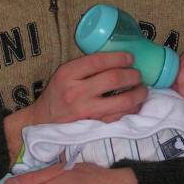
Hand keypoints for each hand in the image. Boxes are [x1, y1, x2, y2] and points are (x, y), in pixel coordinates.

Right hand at [4, 52, 146, 159]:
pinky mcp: (93, 126)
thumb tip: (117, 59)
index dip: (119, 57)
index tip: (130, 57)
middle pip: (113, 79)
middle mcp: (76, 92)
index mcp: (68, 74)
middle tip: (138, 75)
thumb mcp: (65, 74)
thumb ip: (86, 67)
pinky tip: (136, 104)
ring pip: (122, 102)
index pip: (98, 61)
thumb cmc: (57, 94)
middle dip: (132, 75)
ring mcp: (86, 111)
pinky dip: (132, 109)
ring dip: (138, 94)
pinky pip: (120, 117)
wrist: (42, 121)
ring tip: (142, 89)